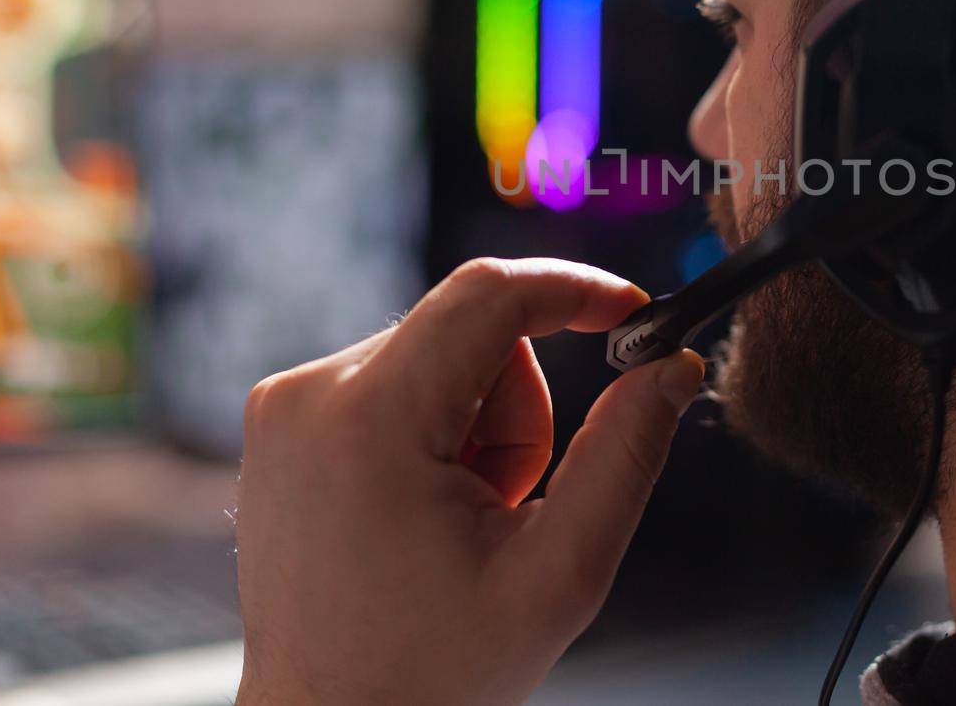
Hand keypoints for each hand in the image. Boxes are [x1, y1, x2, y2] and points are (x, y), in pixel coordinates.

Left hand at [234, 257, 705, 705]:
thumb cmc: (432, 675)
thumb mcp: (558, 574)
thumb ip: (626, 455)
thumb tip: (674, 366)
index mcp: (370, 421)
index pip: (489, 294)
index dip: (576, 289)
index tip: (633, 316)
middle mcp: (309, 394)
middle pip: (471, 330)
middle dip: (519, 410)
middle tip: (506, 507)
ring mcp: (284, 406)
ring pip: (440, 354)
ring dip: (479, 425)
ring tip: (459, 522)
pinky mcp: (282, 420)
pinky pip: (396, 377)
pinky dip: (434, 428)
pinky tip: (421, 510)